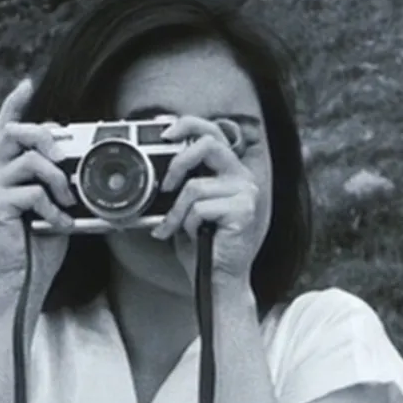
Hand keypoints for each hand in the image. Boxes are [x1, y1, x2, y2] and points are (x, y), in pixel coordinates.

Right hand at [0, 78, 76, 298]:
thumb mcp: (57, 206)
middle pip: (14, 133)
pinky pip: (31, 193)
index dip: (14, 105)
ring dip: (57, 177)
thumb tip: (84, 164)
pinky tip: (59, 224)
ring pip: (28, 160)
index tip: (26, 83)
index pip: (7, 129)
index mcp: (8, 171)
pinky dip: (53, 208)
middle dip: (44, 135)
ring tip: (68, 199)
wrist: (22, 281)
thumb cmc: (40, 244)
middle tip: (63, 154)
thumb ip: (61, 182)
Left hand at [149, 115, 266, 287]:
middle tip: (166, 186)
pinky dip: (188, 225)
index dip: (188, 125)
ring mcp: (245, 193)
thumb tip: (156, 164)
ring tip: (178, 228)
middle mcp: (241, 177)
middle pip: (207, 144)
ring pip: (195, 186)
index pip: (212, 132)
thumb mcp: (188, 206)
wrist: (217, 278)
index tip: (165, 131)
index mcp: (229, 171)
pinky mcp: (243, 210)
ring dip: (178, 212)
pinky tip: (195, 236)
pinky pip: (200, 208)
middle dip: (179, 163)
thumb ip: (183, 181)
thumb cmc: (202, 244)